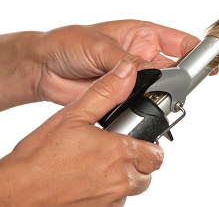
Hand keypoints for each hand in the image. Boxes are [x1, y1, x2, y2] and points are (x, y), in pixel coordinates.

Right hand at [0, 59, 162, 206]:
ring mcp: (109, 201)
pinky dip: (107, 194)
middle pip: (147, 173)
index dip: (149, 145)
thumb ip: (105, 93)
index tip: (136, 139)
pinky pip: (113, 203)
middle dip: (138, 162)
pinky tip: (87, 181)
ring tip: (98, 165)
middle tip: (117, 151)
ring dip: (123, 178)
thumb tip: (126, 72)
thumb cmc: (38, 159)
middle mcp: (120, 181)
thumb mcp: (73, 116)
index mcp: (120, 154)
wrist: (14, 194)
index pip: (156, 154)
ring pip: (131, 189)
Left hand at [36, 20, 202, 105]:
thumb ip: (126, 61)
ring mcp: (135, 78)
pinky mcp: (124, 96)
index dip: (197, 50)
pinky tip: (148, 111)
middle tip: (183, 87)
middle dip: (181, 78)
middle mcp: (144, 56)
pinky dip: (147, 109)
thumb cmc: (68, 43)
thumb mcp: (100, 46)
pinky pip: (143, 103)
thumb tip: (147, 72)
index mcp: (143, 35)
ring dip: (163, 95)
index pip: (179, 42)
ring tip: (162, 100)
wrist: (42, 68)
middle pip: (174, 69)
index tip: (211, 61)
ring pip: (160, 88)